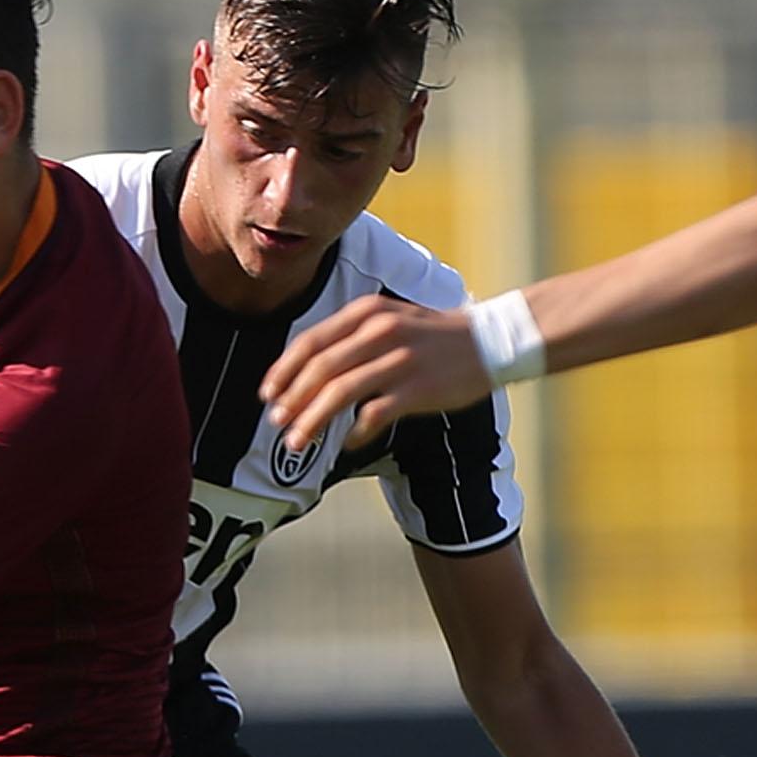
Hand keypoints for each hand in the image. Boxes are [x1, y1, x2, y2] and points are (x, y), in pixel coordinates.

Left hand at [260, 294, 494, 453]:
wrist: (489, 340)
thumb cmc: (432, 335)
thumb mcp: (389, 319)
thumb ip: (349, 337)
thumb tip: (307, 371)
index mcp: (366, 313)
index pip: (310, 342)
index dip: (283, 371)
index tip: (267, 394)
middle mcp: (379, 332)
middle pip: (319, 370)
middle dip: (291, 400)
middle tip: (276, 423)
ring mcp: (399, 360)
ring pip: (340, 394)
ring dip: (312, 421)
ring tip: (297, 442)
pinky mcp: (418, 388)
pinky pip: (373, 414)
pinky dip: (354, 431)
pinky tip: (345, 443)